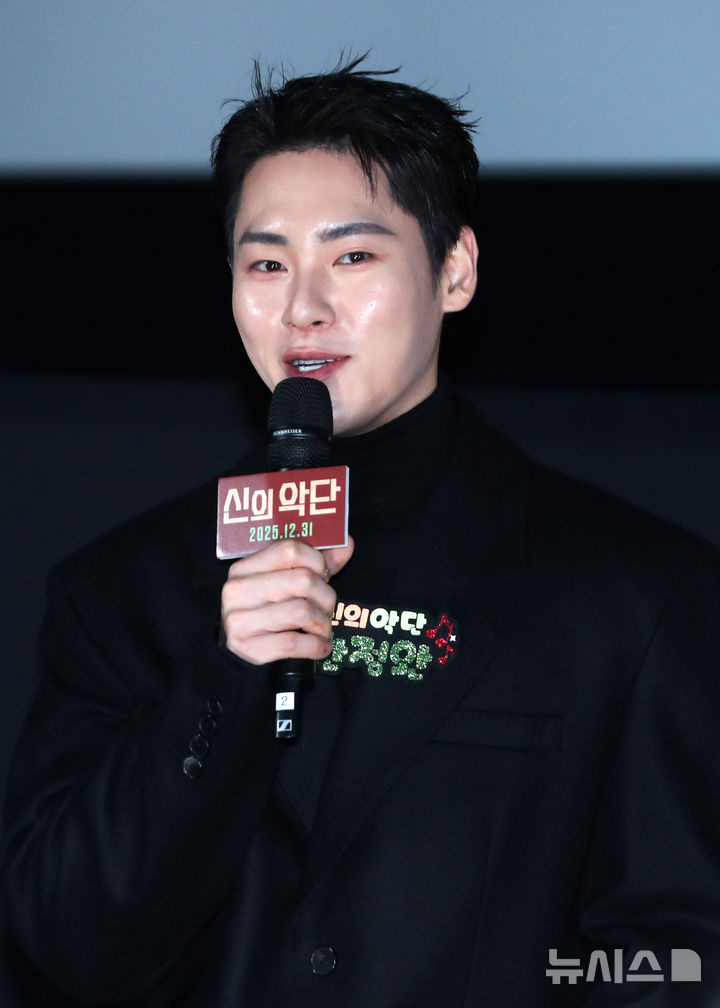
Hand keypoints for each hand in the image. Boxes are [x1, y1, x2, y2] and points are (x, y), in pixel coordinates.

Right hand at [221, 537, 353, 664]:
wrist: (238, 656)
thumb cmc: (267, 612)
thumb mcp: (285, 584)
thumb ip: (315, 563)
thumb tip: (346, 543)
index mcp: (245, 567)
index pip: (289, 549)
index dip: (317, 560)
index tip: (324, 574)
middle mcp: (238, 590)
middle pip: (302, 580)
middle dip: (325, 596)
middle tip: (327, 607)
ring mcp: (239, 620)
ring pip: (301, 611)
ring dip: (322, 623)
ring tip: (322, 629)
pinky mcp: (247, 648)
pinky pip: (294, 643)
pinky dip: (316, 646)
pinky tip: (321, 646)